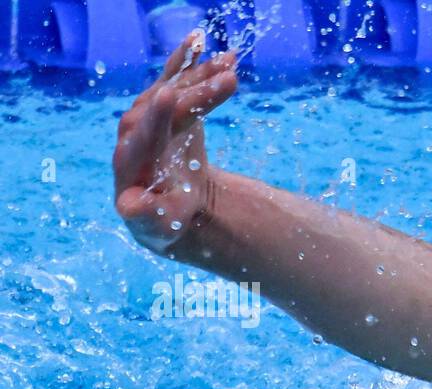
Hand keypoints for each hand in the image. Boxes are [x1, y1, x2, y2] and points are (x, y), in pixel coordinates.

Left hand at [112, 32, 237, 254]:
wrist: (169, 201)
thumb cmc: (164, 217)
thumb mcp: (159, 223)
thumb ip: (146, 214)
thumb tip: (130, 208)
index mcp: (131, 162)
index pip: (143, 134)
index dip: (156, 116)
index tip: (169, 95)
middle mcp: (135, 132)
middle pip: (163, 107)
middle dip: (193, 92)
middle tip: (226, 79)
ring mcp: (148, 115)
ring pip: (173, 89)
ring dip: (200, 76)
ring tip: (230, 67)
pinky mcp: (163, 106)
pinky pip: (177, 82)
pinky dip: (195, 66)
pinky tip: (214, 50)